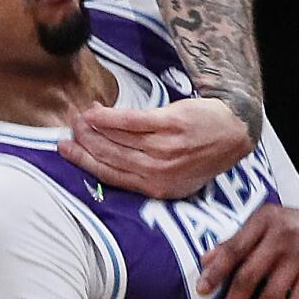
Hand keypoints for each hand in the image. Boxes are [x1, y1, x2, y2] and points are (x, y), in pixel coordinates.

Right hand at [58, 98, 251, 198]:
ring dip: (93, 127)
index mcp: (158, 188)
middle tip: (69, 128)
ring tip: (80, 117)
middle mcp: (159, 172)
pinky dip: (109, 117)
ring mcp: (165, 148)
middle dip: (84, 142)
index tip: (65, 149)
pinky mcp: (170, 125)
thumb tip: (106, 156)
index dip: (85, 162)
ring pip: (117, 139)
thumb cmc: (202, 152)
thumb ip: (144, 172)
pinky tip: (95, 110)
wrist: (233, 131)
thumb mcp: (176, 175)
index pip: (112, 176)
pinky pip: (131, 122)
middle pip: (110, 157)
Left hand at [197, 206, 298, 298]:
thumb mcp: (264, 226)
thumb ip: (236, 241)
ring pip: (273, 295)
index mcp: (262, 222)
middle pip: (250, 275)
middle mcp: (280, 237)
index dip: (217, 271)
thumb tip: (203, 260)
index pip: (234, 248)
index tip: (201, 291)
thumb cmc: (290, 228)